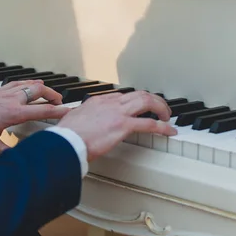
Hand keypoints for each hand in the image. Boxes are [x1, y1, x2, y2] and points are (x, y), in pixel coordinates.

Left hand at [0, 80, 69, 154]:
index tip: (70, 111)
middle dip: (54, 95)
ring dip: (42, 88)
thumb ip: (5, 153)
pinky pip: (18, 83)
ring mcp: (5, 93)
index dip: (59, 111)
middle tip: (62, 102)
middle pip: (40, 92)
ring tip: (50, 93)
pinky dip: (28, 84)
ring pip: (30, 85)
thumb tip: (18, 162)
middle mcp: (12, 100)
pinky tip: (28, 86)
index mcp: (13, 113)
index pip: (42, 111)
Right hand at [57, 91, 176, 160]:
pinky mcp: (123, 126)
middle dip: (153, 100)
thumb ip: (80, 118)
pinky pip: (150, 123)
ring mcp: (118, 113)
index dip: (135, 101)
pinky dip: (163, 127)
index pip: (123, 96)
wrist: (66, 142)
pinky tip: (169, 131)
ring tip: (167, 117)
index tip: (140, 107)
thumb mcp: (72, 120)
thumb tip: (78, 121)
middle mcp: (110, 103)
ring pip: (147, 102)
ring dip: (161, 108)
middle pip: (138, 94)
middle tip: (161, 109)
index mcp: (98, 101)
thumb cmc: (66, 136)